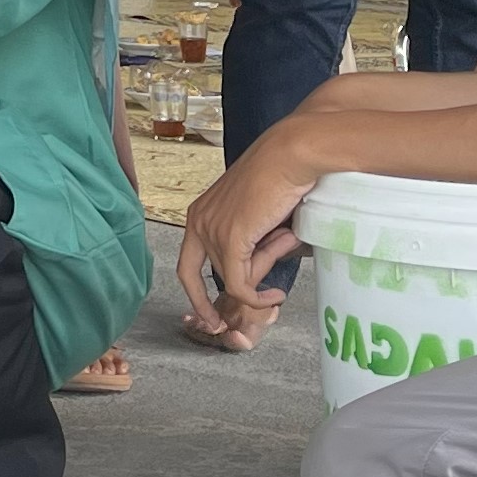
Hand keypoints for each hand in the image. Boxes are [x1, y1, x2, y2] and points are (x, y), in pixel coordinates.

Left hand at [176, 136, 316, 341]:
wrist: (289, 156)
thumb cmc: (279, 179)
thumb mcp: (255, 218)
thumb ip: (248, 246)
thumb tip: (252, 281)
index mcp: (199, 214)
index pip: (187, 267)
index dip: (196, 296)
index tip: (210, 319)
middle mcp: (198, 222)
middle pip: (216, 274)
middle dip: (243, 281)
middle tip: (259, 279)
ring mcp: (211, 230)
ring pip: (234, 278)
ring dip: (264, 269)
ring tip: (286, 237)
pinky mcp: (230, 239)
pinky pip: (238, 284)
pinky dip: (256, 297)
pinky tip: (275, 296)